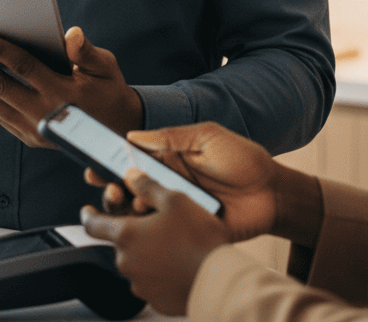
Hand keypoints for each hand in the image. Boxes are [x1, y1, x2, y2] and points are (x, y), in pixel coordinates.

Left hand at [0, 26, 142, 146]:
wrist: (116, 134)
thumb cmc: (109, 90)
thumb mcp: (107, 68)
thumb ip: (87, 52)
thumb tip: (71, 34)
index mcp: (63, 92)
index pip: (25, 67)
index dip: (0, 50)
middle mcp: (44, 113)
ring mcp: (33, 129)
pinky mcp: (28, 137)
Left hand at [82, 168, 228, 316]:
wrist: (220, 282)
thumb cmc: (198, 240)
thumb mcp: (174, 200)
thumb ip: (147, 186)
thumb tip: (131, 176)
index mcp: (126, 235)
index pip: (93, 225)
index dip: (89, 215)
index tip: (87, 211)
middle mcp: (127, 262)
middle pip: (120, 242)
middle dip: (133, 232)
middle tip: (155, 223)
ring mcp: (141, 285)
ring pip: (137, 262)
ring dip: (147, 252)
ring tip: (174, 244)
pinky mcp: (156, 301)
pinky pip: (152, 282)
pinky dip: (160, 272)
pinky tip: (179, 264)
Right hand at [101, 121, 279, 242]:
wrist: (273, 192)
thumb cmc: (242, 159)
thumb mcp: (207, 137)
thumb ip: (170, 137)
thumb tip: (132, 136)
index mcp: (169, 159)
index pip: (133, 160)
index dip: (111, 160)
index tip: (93, 161)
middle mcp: (168, 184)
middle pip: (130, 187)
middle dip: (110, 185)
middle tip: (104, 183)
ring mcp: (177, 208)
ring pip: (140, 210)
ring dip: (126, 205)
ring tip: (123, 197)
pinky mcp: (188, 229)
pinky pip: (161, 230)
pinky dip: (147, 225)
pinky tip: (144, 216)